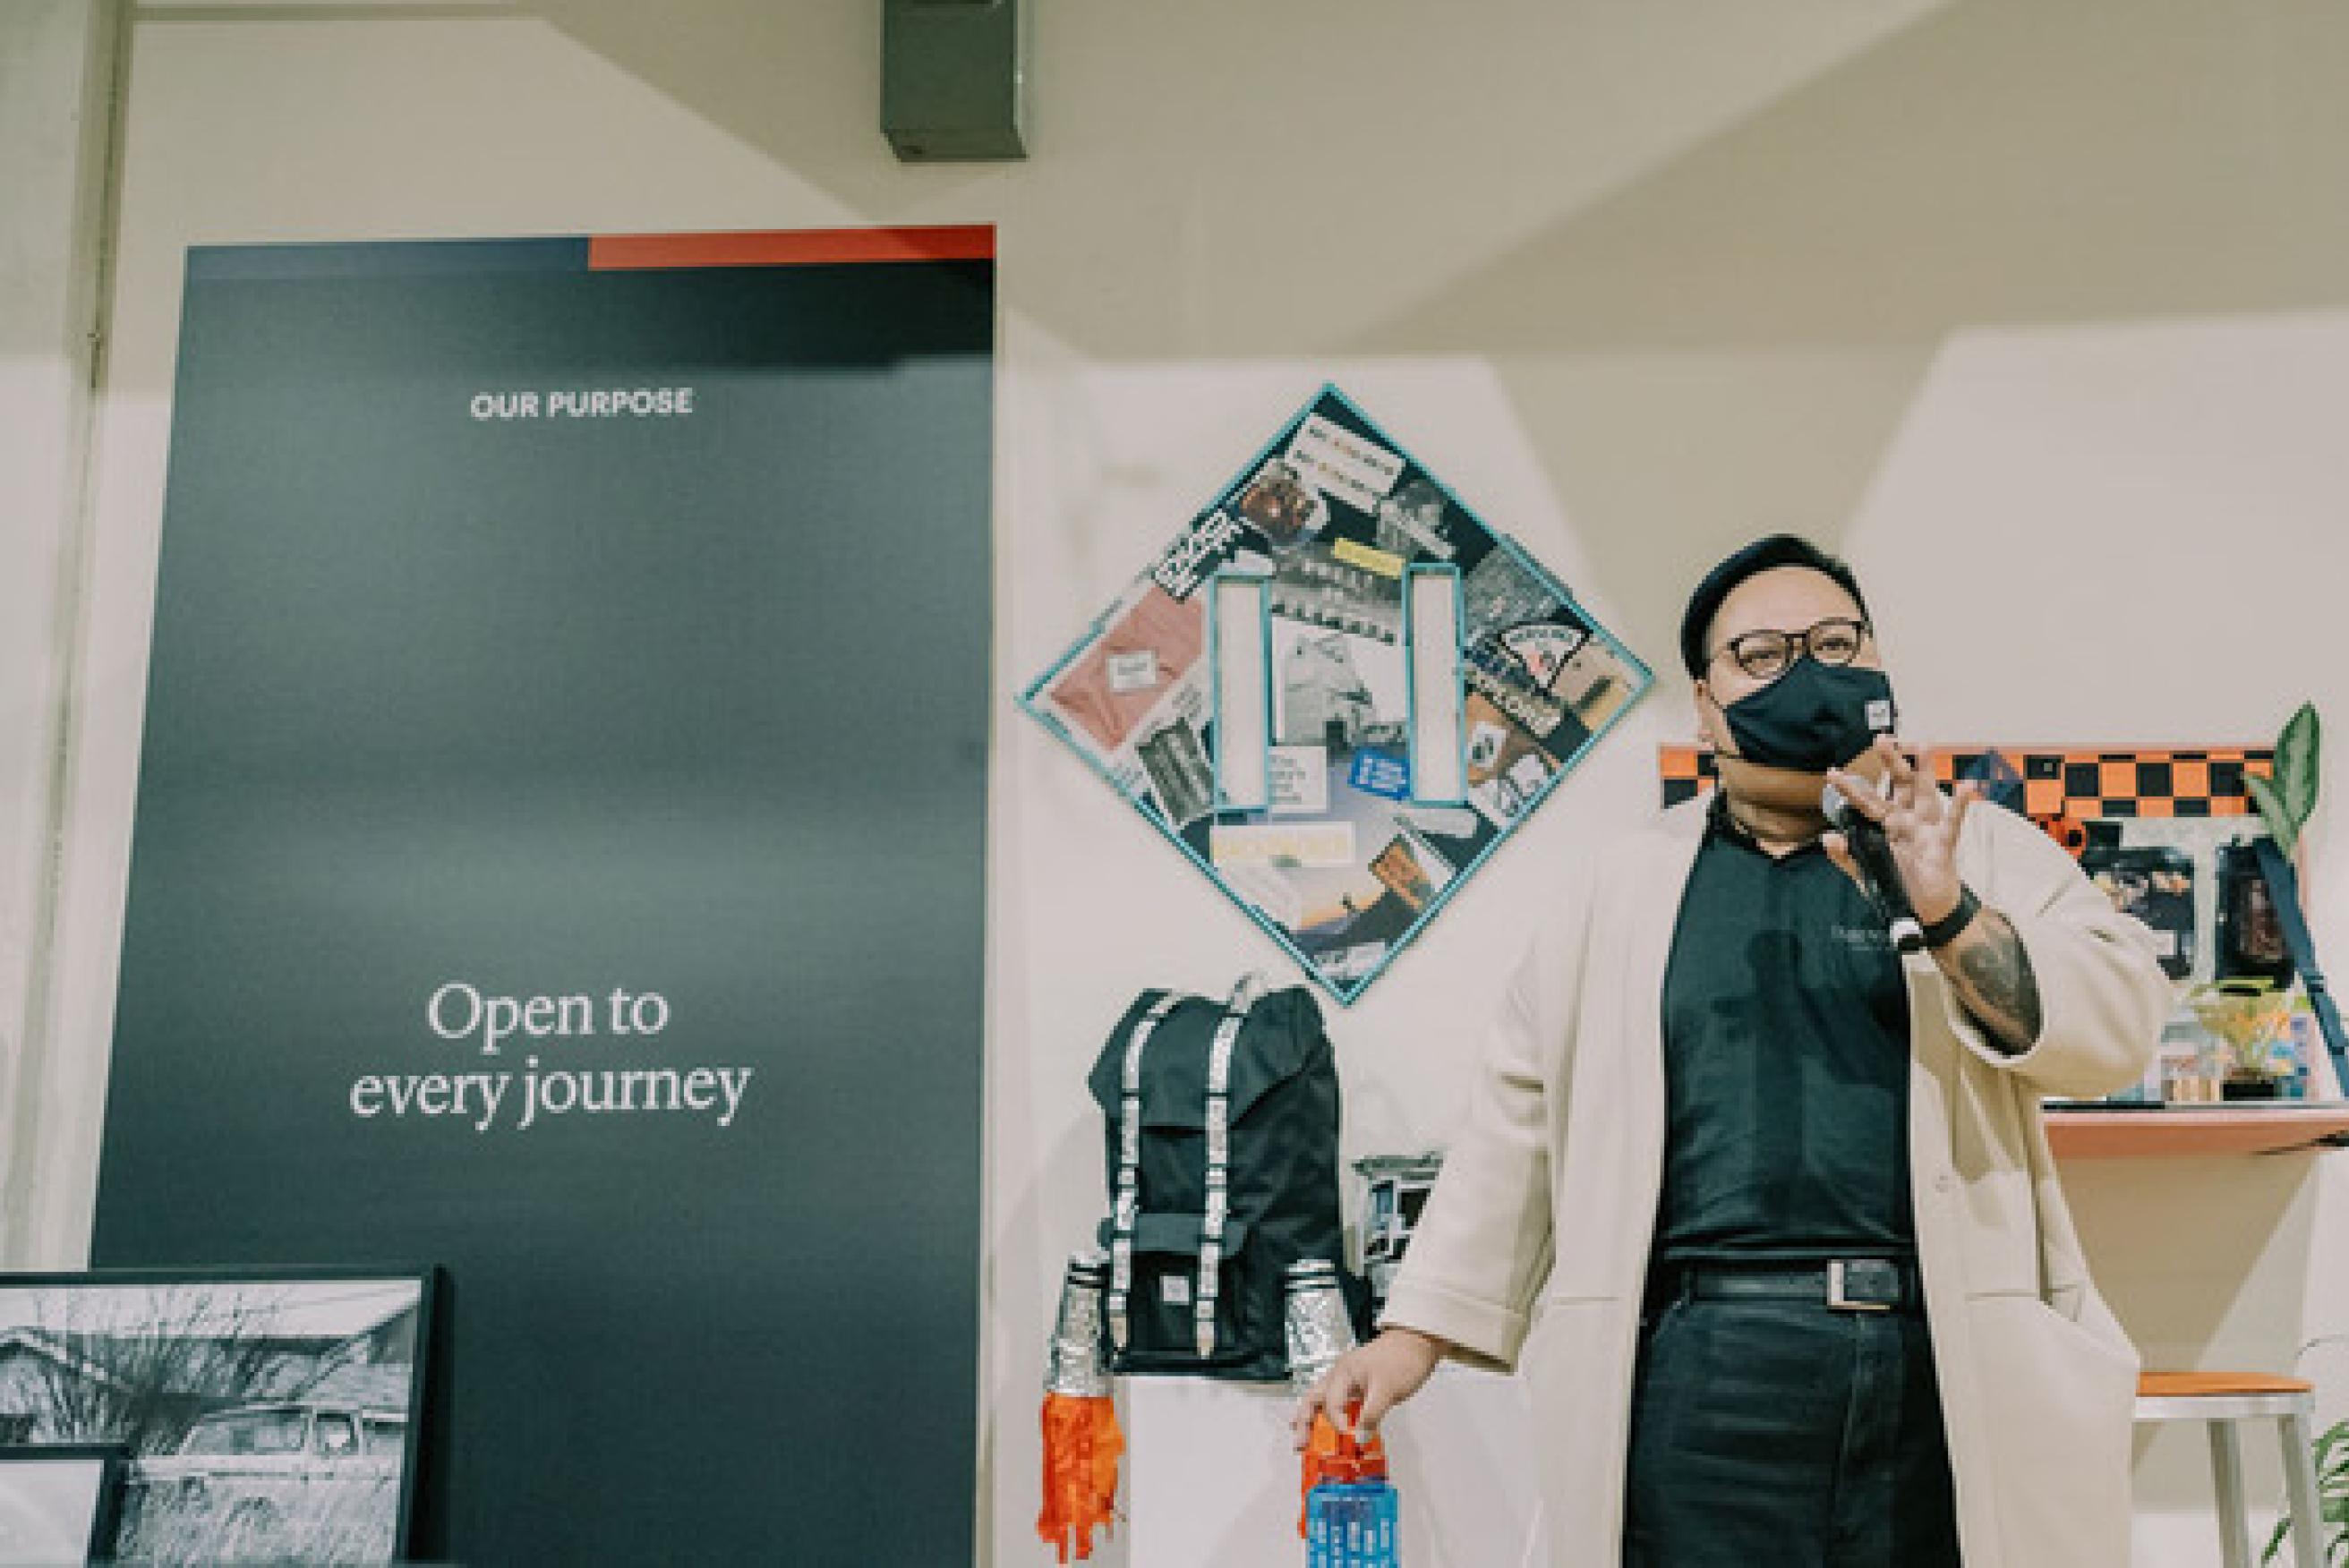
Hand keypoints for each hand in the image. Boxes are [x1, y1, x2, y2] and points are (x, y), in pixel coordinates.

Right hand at [1289, 1328, 1443, 1448]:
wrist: (1418, 1342)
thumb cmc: (1402, 1360)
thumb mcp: (1387, 1390)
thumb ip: (1371, 1414)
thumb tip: (1359, 1438)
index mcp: (1344, 1372)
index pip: (1332, 1404)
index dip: (1338, 1423)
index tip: (1349, 1438)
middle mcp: (1340, 1375)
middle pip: (1312, 1399)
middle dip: (1303, 1422)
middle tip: (1298, 1445)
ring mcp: (1346, 1380)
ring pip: (1321, 1401)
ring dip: (1311, 1419)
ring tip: (1303, 1439)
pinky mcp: (1356, 1385)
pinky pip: (1336, 1403)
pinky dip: (1329, 1417)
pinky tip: (1329, 1430)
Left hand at [1822, 736, 1975, 926]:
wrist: (1925, 911)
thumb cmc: (1898, 887)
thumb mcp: (1865, 874)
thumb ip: (1847, 856)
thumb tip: (1828, 838)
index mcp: (1886, 826)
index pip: (1866, 802)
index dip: (1850, 789)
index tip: (1831, 773)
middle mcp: (1906, 820)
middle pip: (1898, 785)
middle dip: (1891, 762)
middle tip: (1881, 739)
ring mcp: (1926, 829)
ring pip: (1925, 793)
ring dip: (1925, 769)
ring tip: (1924, 745)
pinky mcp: (1943, 844)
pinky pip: (1953, 823)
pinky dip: (1960, 806)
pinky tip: (1967, 787)